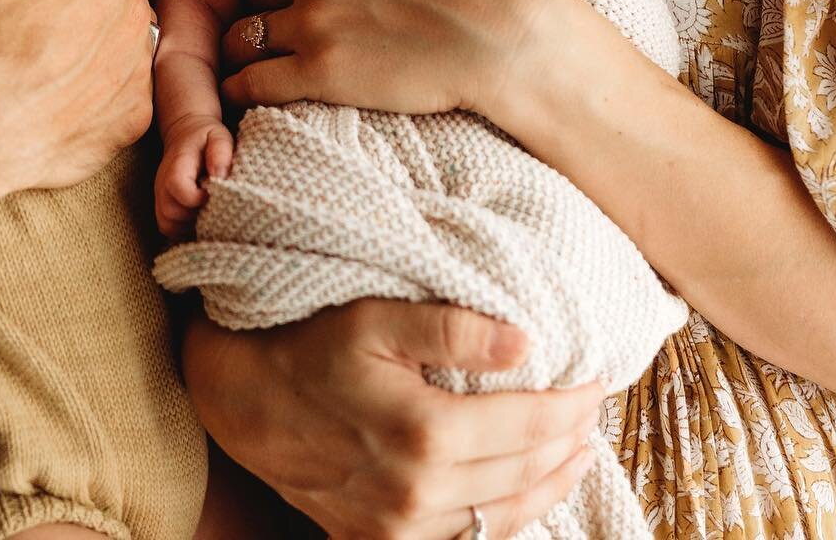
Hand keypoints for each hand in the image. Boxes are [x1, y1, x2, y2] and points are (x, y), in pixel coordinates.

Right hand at [155, 116, 233, 237]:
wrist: (186, 132)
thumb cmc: (206, 137)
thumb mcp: (218, 136)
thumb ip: (220, 153)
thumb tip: (220, 176)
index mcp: (176, 165)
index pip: (178, 188)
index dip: (198, 198)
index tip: (213, 193)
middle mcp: (162, 183)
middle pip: (171, 213)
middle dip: (195, 216)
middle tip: (213, 206)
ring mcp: (160, 196)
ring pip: (168, 225)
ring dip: (190, 226)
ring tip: (207, 213)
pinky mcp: (162, 206)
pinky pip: (169, 228)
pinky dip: (184, 230)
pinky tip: (199, 218)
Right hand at [183, 299, 600, 538]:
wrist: (238, 398)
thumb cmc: (306, 344)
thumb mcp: (375, 316)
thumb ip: (452, 328)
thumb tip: (526, 341)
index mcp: (426, 432)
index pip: (530, 424)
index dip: (573, 403)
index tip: (597, 379)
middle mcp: (420, 492)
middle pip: (525, 472)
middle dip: (568, 441)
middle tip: (592, 412)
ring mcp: (401, 525)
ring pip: (502, 516)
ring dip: (547, 485)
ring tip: (573, 454)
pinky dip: (503, 517)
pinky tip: (518, 494)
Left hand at [218, 0, 550, 122]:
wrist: (506, 36)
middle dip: (267, 2)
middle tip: (280, 22)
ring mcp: (313, 21)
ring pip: (245, 32)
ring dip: (249, 46)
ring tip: (257, 60)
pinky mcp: (319, 73)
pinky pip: (252, 81)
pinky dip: (243, 87)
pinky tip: (249, 91)